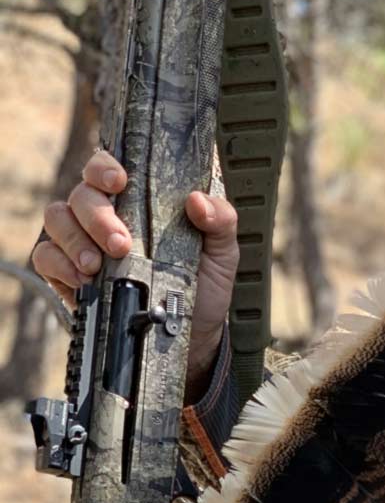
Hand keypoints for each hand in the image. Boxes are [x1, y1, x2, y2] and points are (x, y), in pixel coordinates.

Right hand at [33, 148, 240, 399]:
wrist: (191, 334)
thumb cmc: (203, 284)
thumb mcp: (222, 252)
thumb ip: (220, 219)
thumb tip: (197, 201)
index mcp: (136, 199)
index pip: (108, 167)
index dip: (105, 168)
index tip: (120, 183)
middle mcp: (103, 214)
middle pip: (82, 195)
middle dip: (98, 217)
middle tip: (121, 245)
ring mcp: (81, 241)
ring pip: (57, 219)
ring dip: (74, 239)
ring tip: (97, 266)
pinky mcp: (66, 273)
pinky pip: (45, 257)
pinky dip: (59, 265)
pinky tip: (83, 281)